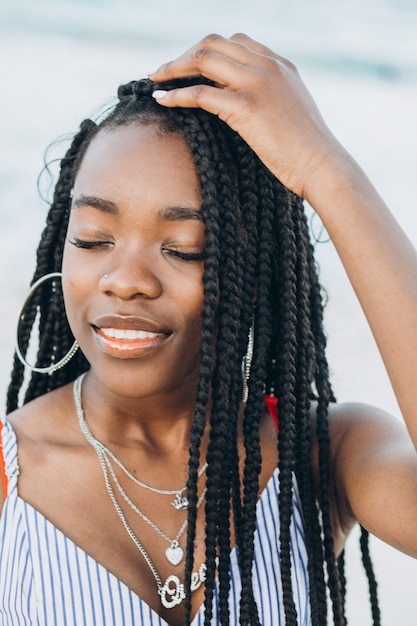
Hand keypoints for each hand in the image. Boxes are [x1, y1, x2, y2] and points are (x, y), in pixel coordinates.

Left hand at [150, 33, 346, 199]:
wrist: (322, 165)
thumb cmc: (308, 149)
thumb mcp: (292, 110)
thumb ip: (271, 96)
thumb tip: (246, 105)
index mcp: (279, 64)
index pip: (235, 41)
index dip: (205, 50)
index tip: (187, 65)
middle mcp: (267, 66)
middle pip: (213, 43)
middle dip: (183, 54)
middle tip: (163, 71)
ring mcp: (257, 83)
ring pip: (203, 59)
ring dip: (173, 67)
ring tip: (155, 80)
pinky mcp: (246, 106)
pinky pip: (200, 93)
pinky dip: (176, 95)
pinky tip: (162, 100)